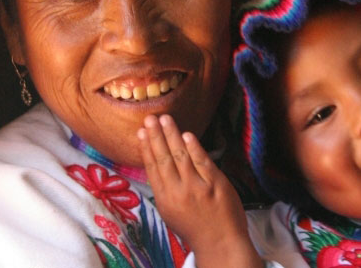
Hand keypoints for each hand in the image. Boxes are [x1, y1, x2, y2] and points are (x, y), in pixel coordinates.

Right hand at [138, 114, 262, 267]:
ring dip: (172, 135)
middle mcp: (178, 192)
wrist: (221, 242)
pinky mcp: (215, 184)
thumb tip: (157, 164)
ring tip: (165, 119)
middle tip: (149, 118)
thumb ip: (165, 189)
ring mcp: (197, 187)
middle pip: (164, 158)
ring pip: (181, 156)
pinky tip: (187, 135)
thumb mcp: (172, 212)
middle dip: (155, 136)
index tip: (140, 132)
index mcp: (164, 200)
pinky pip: (202, 161)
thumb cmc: (195, 227)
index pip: (152, 168)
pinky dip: (194, 147)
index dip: (146, 148)